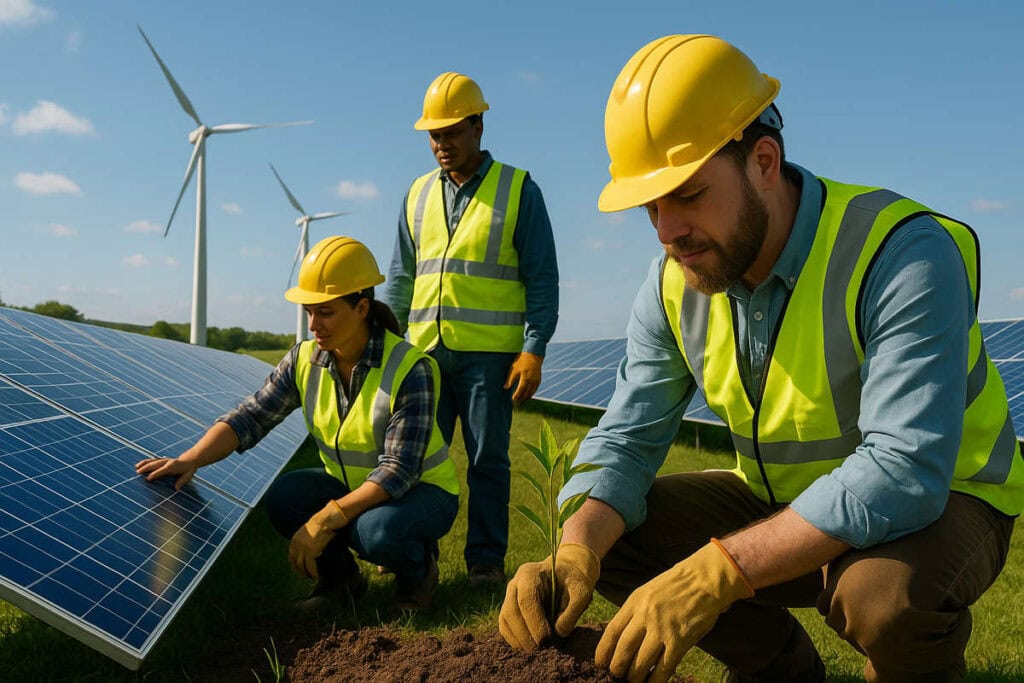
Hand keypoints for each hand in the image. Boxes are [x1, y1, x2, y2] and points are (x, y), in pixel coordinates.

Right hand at [134, 456, 198, 490]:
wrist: (190, 460)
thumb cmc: (188, 470)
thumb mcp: (188, 476)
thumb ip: (182, 481)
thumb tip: (176, 488)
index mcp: (173, 466)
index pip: (162, 470)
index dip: (155, 474)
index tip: (148, 479)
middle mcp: (167, 462)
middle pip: (155, 464)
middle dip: (146, 468)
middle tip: (138, 472)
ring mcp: (164, 460)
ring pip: (152, 461)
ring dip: (144, 464)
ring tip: (136, 468)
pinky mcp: (161, 460)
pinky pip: (152, 460)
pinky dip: (145, 462)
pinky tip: (138, 465)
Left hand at [288, 501, 348, 579]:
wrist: (326, 519)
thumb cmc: (322, 523)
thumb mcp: (310, 530)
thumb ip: (307, 538)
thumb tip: (311, 544)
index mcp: (295, 539)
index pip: (291, 555)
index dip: (295, 563)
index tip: (300, 568)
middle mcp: (296, 544)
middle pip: (295, 562)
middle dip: (300, 570)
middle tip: (306, 575)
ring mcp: (302, 548)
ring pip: (301, 566)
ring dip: (306, 573)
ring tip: (311, 577)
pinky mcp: (310, 552)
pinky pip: (310, 566)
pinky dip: (313, 572)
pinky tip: (316, 576)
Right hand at [499, 543, 599, 649]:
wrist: (566, 577)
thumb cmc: (574, 583)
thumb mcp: (581, 593)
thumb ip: (572, 613)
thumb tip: (557, 633)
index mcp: (530, 573)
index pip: (526, 599)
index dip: (535, 622)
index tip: (547, 639)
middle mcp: (515, 583)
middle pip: (511, 611)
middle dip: (525, 634)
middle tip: (542, 647)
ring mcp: (509, 595)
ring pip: (505, 619)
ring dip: (519, 639)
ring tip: (537, 648)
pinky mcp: (509, 608)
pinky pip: (504, 626)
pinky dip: (515, 639)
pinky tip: (530, 645)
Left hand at [504, 351, 542, 401]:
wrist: (534, 354)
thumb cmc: (522, 360)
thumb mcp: (514, 368)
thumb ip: (510, 379)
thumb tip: (506, 387)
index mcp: (525, 377)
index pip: (520, 390)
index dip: (516, 395)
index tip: (513, 399)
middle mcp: (531, 380)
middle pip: (526, 393)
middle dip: (521, 398)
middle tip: (516, 401)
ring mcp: (536, 380)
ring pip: (532, 392)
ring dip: (526, 397)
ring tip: (521, 399)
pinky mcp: (539, 379)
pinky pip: (535, 389)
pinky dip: (531, 393)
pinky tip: (528, 394)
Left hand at [595, 540, 753, 682]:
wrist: (705, 579)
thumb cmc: (677, 585)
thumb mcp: (649, 592)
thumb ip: (636, 612)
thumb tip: (623, 636)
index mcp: (635, 602)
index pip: (612, 631)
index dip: (603, 650)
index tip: (600, 663)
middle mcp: (645, 616)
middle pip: (623, 649)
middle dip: (617, 667)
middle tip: (615, 676)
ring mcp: (662, 629)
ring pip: (641, 662)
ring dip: (634, 677)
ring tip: (633, 682)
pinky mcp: (679, 641)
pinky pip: (663, 667)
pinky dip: (656, 680)